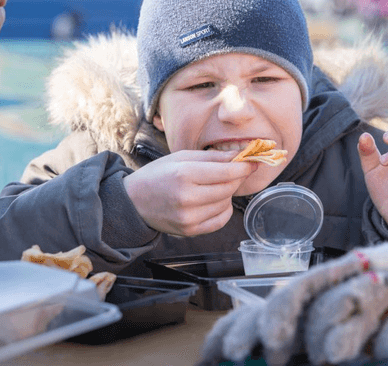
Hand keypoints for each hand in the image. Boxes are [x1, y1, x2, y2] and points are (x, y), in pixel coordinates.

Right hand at [123, 150, 257, 235]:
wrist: (134, 202)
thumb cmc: (157, 175)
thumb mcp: (181, 157)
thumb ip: (212, 157)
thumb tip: (239, 156)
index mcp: (184, 174)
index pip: (226, 172)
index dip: (244, 167)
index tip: (253, 162)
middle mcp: (187, 198)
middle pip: (229, 188)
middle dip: (235, 178)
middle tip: (232, 171)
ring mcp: (189, 217)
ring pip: (227, 203)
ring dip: (227, 194)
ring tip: (212, 186)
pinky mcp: (190, 230)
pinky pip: (221, 220)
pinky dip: (223, 209)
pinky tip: (212, 201)